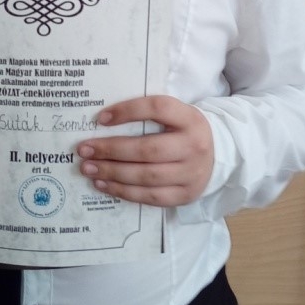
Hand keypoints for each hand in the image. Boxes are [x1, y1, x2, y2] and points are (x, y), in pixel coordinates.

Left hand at [77, 95, 212, 206]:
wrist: (219, 156)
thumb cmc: (184, 131)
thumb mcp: (176, 115)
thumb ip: (149, 114)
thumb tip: (103, 120)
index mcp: (190, 118)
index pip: (158, 108)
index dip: (128, 111)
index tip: (100, 118)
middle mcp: (193, 146)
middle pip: (147, 149)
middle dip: (111, 150)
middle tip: (84, 149)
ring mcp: (191, 174)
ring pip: (146, 176)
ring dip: (112, 173)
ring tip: (88, 168)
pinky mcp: (185, 195)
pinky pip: (149, 197)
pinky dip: (123, 191)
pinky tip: (103, 184)